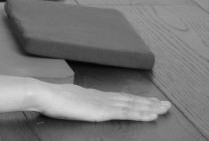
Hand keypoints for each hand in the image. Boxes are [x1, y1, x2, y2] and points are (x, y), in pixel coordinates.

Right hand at [35, 82, 171, 121]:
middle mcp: (101, 97)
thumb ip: (73, 102)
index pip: (119, 97)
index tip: (148, 100)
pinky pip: (126, 113)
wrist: (42, 94)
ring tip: (164, 109)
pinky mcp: (101, 111)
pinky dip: (140, 113)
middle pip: (129, 99)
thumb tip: (74, 103)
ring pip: (132, 105)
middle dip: (149, 102)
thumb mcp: (63, 100)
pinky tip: (151, 116)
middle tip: (166, 104)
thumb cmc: (48, 99)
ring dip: (150, 107)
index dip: (135, 99)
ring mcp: (102, 103)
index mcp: (92, 95)